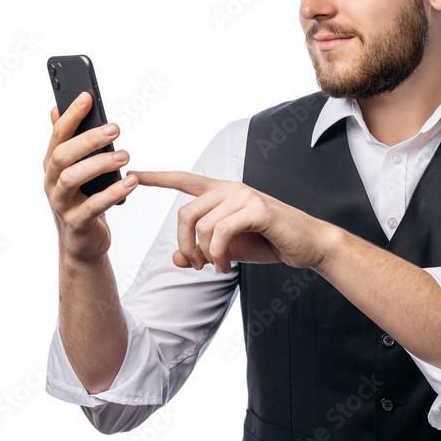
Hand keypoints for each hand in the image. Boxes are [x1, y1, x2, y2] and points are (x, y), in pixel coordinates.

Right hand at [44, 92, 137, 261]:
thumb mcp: (74, 169)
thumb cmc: (82, 198)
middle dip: (88, 139)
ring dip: (100, 164)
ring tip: (125, 156)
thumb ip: (68, 141)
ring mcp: (61, 204)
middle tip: (115, 128)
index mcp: (52, 165)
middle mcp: (51, 182)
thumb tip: (56, 109)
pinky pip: (92, 206)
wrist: (83, 241)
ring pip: (73, 179)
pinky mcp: (76, 223)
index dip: (70, 116)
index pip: (58, 135)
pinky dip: (112, 193)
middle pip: (63, 155)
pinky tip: (131, 181)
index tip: (87, 97)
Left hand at [128, 170, 331, 273]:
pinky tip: (225, 265)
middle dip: (183, 244)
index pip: (183, 179)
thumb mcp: (227, 250)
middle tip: (195, 265)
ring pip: (202, 225)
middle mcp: (230, 188)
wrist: (306, 245)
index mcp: (221, 192)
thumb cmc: (267, 242)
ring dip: (204, 255)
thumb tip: (176, 259)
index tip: (134, 173)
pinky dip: (218, 254)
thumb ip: (201, 251)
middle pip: (185, 214)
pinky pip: (222, 231)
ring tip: (215, 268)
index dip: (157, 177)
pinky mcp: (257, 209)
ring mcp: (244, 195)